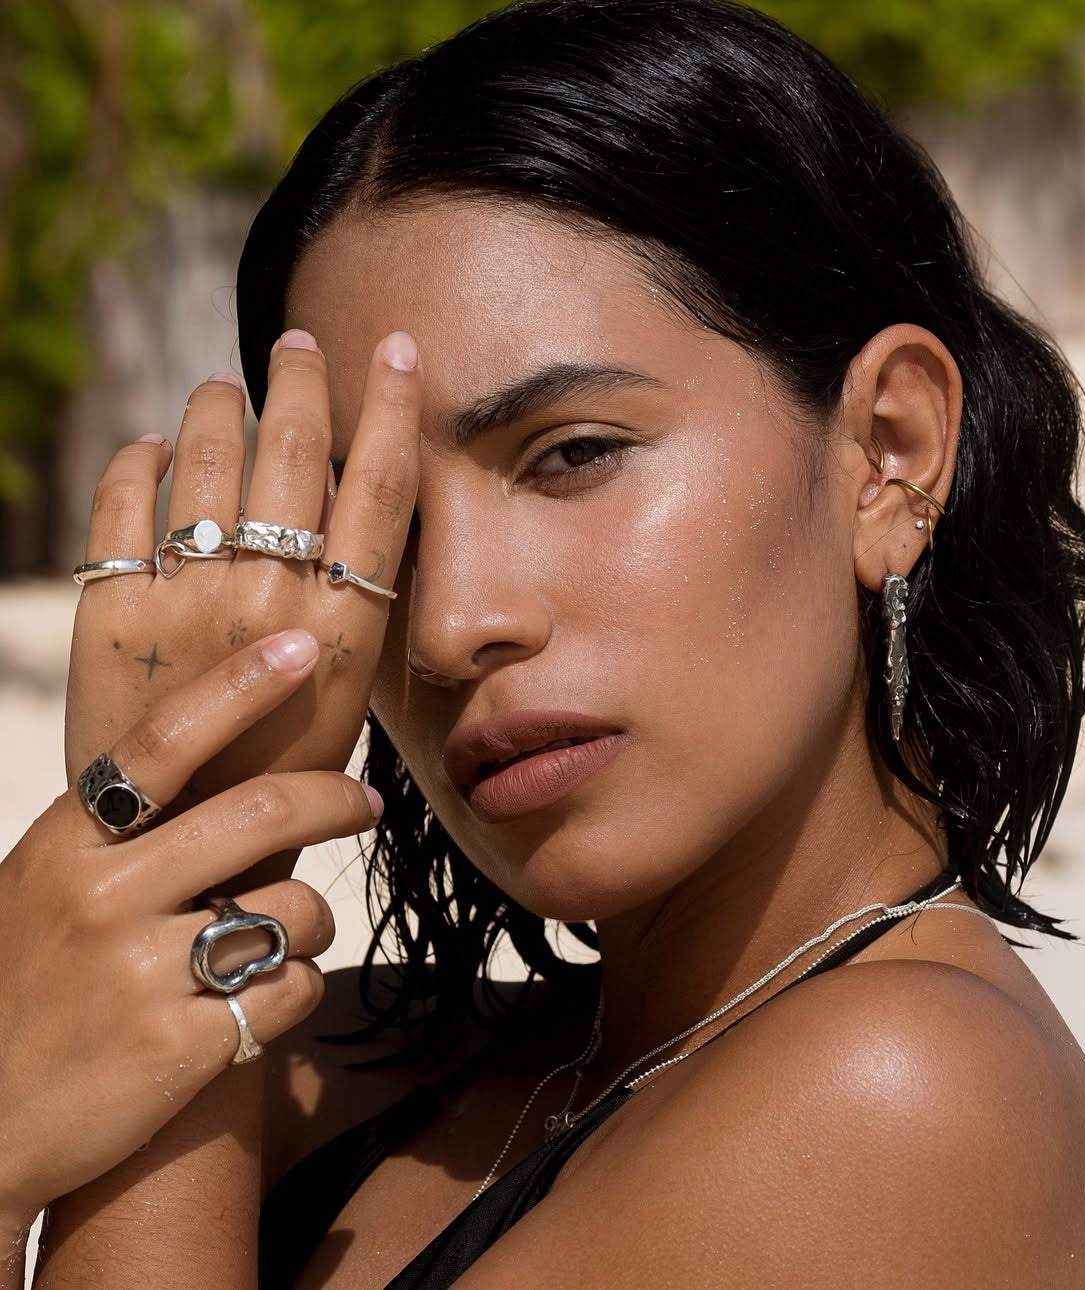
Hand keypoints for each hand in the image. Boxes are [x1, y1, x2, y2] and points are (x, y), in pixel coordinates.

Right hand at [0, 635, 382, 1228]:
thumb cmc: (20, 994)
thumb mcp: (40, 893)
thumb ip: (119, 842)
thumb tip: (227, 790)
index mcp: (66, 848)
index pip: (164, 742)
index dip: (239, 687)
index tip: (298, 649)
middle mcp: (104, 898)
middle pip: (259, 813)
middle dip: (335, 800)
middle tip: (365, 804)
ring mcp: (142, 974)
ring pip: (294, 908)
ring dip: (310, 921)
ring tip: (279, 939)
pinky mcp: (183, 1046)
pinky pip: (292, 989)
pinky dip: (294, 990)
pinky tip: (257, 1003)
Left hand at [65, 329, 419, 885]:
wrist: (184, 845)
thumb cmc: (281, 770)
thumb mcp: (348, 691)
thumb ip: (349, 598)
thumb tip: (340, 504)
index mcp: (343, 623)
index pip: (378, 485)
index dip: (391, 406)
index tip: (391, 348)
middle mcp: (270, 599)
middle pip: (294, 450)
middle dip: (300, 380)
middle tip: (296, 343)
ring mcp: (185, 598)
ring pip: (206, 458)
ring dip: (216, 407)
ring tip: (222, 388)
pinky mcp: (109, 608)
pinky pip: (121, 503)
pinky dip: (136, 462)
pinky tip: (150, 448)